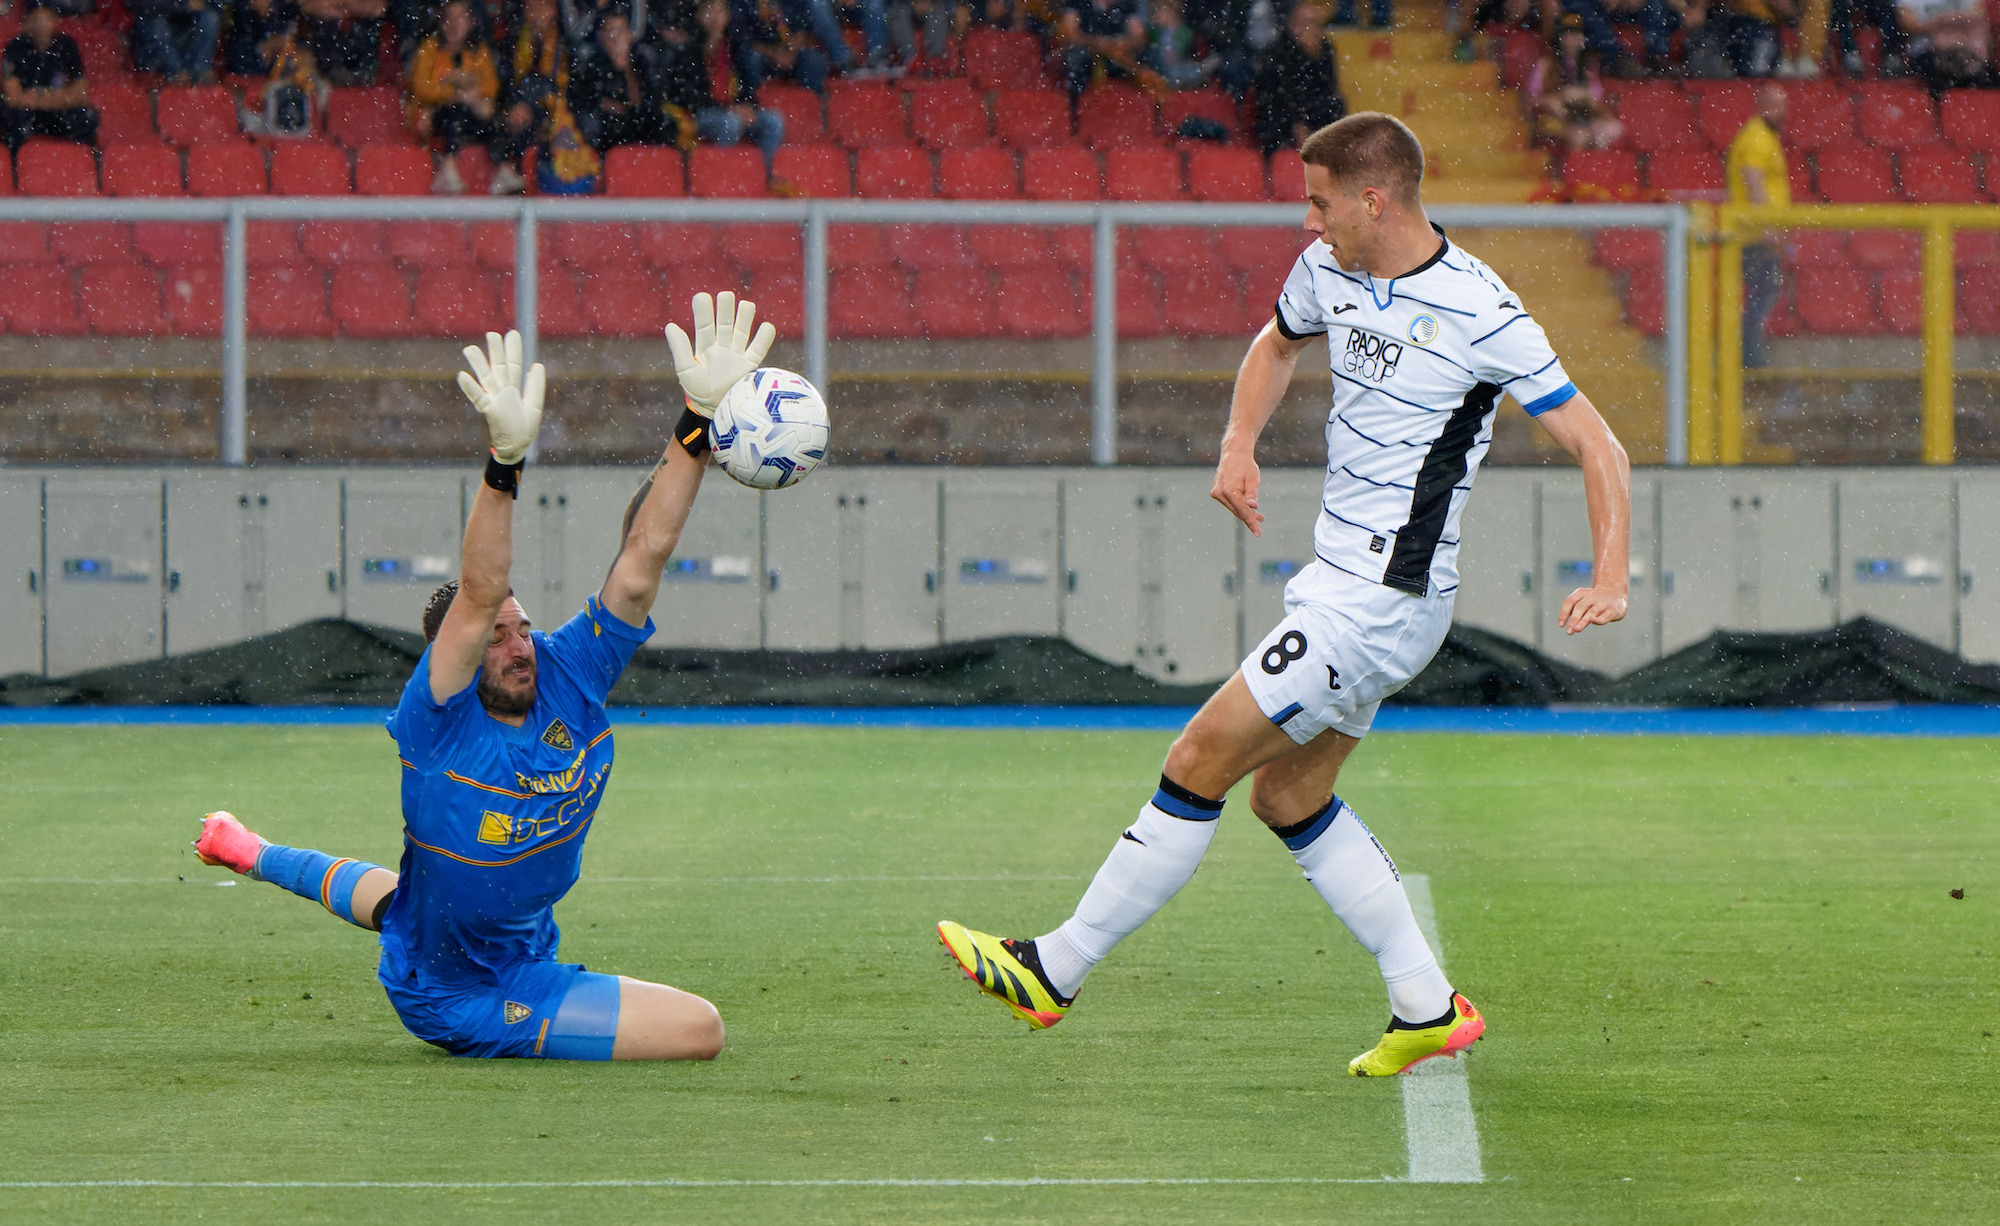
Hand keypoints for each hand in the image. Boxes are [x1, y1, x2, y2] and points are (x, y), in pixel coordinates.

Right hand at [456, 329, 544, 462]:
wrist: (515, 450)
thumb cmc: (523, 430)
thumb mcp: (534, 407)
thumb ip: (536, 387)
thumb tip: (537, 365)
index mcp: (514, 390)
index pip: (514, 366)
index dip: (514, 350)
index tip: (512, 333)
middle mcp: (503, 392)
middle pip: (499, 368)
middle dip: (496, 351)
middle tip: (492, 334)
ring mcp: (495, 400)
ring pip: (486, 379)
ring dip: (479, 364)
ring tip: (470, 349)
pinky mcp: (489, 411)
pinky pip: (479, 398)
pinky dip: (471, 387)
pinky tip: (463, 375)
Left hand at [665, 291, 775, 416]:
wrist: (716, 412)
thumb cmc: (698, 392)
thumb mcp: (685, 370)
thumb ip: (679, 348)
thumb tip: (670, 325)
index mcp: (704, 348)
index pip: (704, 325)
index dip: (703, 311)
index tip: (702, 297)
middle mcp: (722, 349)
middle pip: (725, 323)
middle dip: (725, 309)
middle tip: (726, 295)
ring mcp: (737, 356)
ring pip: (742, 331)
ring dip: (745, 317)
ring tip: (746, 305)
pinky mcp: (750, 367)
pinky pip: (759, 349)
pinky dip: (764, 338)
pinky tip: (766, 326)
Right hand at [1209, 447, 1263, 535]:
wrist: (1234, 453)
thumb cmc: (1246, 466)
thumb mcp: (1253, 479)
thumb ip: (1252, 494)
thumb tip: (1253, 507)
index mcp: (1229, 491)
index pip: (1242, 511)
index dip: (1251, 522)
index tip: (1258, 532)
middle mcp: (1219, 493)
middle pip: (1237, 511)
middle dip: (1250, 517)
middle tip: (1262, 520)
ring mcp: (1216, 493)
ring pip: (1233, 508)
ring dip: (1244, 512)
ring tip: (1258, 514)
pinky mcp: (1216, 492)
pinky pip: (1229, 503)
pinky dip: (1238, 505)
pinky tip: (1247, 506)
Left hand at [1558, 585, 1626, 634]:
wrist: (1615, 593)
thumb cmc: (1595, 600)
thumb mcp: (1583, 600)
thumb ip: (1574, 611)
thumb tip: (1563, 623)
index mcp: (1582, 593)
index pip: (1570, 601)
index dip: (1564, 613)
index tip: (1561, 625)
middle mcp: (1592, 596)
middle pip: (1580, 606)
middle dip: (1574, 619)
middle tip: (1569, 631)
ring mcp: (1603, 602)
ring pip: (1592, 611)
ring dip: (1583, 620)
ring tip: (1577, 629)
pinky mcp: (1613, 610)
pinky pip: (1605, 615)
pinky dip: (1599, 619)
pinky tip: (1593, 621)